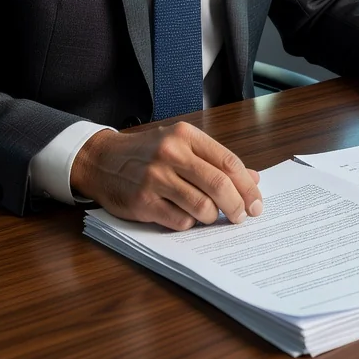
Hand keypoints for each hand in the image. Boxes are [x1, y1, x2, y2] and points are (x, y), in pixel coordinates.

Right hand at [70, 121, 262, 230]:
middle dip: (237, 206)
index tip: (257, 202)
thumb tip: (253, 179)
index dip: (247, 186)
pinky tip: (186, 216)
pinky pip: (180, 221)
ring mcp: (156, 178)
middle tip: (242, 217)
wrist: (101, 160)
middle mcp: (171, 153)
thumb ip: (216, 160)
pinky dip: (189, 223)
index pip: (228, 161)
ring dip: (213, 217)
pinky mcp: (143, 202)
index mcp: (185, 135)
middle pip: (219, 184)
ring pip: (202, 206)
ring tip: (211, 216)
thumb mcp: (181, 145)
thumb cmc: (147, 153)